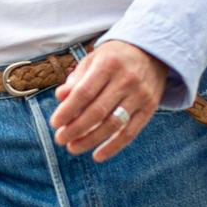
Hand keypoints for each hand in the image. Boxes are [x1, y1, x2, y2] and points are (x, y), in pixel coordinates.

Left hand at [50, 42, 168, 161]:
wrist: (152, 51)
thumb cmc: (114, 57)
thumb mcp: (93, 60)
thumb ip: (76, 79)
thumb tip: (60, 97)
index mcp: (108, 65)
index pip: (84, 92)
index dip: (68, 110)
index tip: (54, 123)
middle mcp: (126, 79)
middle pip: (97, 111)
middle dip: (76, 129)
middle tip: (60, 139)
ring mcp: (140, 95)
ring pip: (113, 125)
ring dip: (90, 140)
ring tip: (73, 147)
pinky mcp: (150, 107)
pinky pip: (130, 132)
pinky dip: (113, 147)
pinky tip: (97, 155)